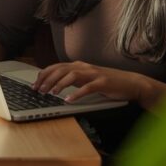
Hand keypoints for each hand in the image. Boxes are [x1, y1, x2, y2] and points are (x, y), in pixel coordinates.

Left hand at [33, 61, 147, 103]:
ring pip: (72, 75)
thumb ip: (73, 79)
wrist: (131, 82)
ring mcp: (94, 74)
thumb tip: (55, 83)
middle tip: (39, 90)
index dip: (44, 74)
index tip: (34, 84)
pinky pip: (87, 87)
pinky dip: (77, 94)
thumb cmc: (108, 83)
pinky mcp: (103, 83)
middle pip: (61, 69)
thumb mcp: (87, 79)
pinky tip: (69, 100)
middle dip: (48, 79)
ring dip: (59, 84)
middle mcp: (85, 67)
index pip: (57, 67)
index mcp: (79, 66)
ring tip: (51, 92)